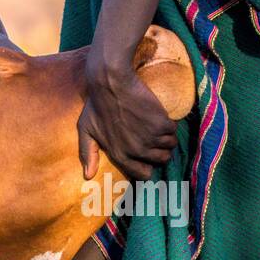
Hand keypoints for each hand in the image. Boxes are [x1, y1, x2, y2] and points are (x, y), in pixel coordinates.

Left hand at [79, 59, 177, 181]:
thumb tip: (88, 176)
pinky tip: (158, 116)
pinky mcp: (161, 124)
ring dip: (166, 137)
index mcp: (119, 154)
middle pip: (162, 160)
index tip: (147, 157)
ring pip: (170, 146)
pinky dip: (169, 124)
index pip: (142, 174)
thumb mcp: (86, 130)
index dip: (147, 166)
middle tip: (153, 136)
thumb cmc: (96, 105)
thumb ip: (87, 153)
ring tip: (156, 126)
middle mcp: (136, 150)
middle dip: (160, 150)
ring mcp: (150, 138)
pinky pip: (173, 131)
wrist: (111, 83)